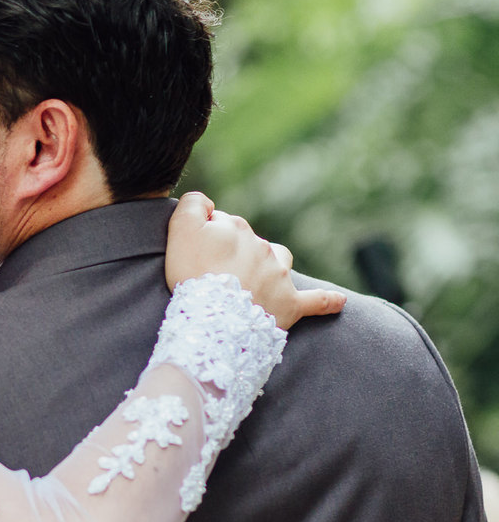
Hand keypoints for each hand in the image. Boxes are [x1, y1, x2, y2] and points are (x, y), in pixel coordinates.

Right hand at [165, 192, 345, 329]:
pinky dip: (327, 300)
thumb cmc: (193, 275)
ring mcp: (279, 275)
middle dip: (231, 254)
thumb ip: (193, 204)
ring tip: (252, 283)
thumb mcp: (181, 229)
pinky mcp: (291, 304)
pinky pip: (316, 301)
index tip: (192, 256)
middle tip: (208, 277)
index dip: (203, 238)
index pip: (219, 223)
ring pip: (278, 262)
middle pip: (246, 243)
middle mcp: (262, 246)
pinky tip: (340, 301)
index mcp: (236, 227)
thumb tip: (208, 203)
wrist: (215, 318)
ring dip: (269, 267)